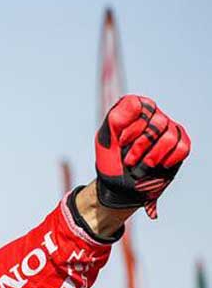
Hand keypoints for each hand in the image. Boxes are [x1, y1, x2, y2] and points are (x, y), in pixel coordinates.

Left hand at [95, 95, 190, 218]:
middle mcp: (154, 116)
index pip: (142, 106)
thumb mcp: (106, 139)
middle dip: (140, 146)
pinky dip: (168, 159)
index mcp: (135, 110)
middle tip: (128, 160)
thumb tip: (136, 103)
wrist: (118, 184)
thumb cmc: (111, 160)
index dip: (133, 127)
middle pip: (158, 123)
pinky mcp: (179, 145)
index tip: (122, 142)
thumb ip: (117, 119)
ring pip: (170, 136)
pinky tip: (158, 165)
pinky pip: (182, 147)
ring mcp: (168, 130)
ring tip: (141, 166)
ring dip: (153, 156)